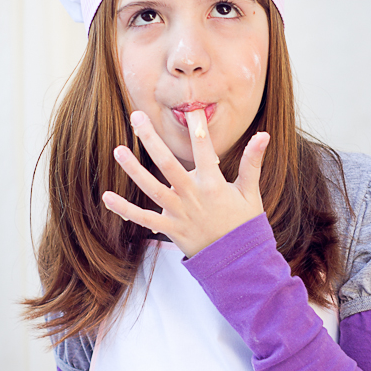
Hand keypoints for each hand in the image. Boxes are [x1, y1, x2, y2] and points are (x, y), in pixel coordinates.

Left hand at [102, 109, 269, 257]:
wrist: (237, 261)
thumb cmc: (244, 223)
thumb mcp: (250, 191)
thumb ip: (252, 162)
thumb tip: (263, 134)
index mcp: (213, 184)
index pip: (204, 150)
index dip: (198, 129)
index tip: (192, 109)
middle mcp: (193, 196)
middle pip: (168, 163)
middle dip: (151, 139)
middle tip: (136, 117)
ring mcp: (179, 213)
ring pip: (152, 187)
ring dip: (133, 169)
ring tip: (118, 150)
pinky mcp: (170, 228)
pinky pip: (143, 218)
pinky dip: (124, 209)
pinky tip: (107, 196)